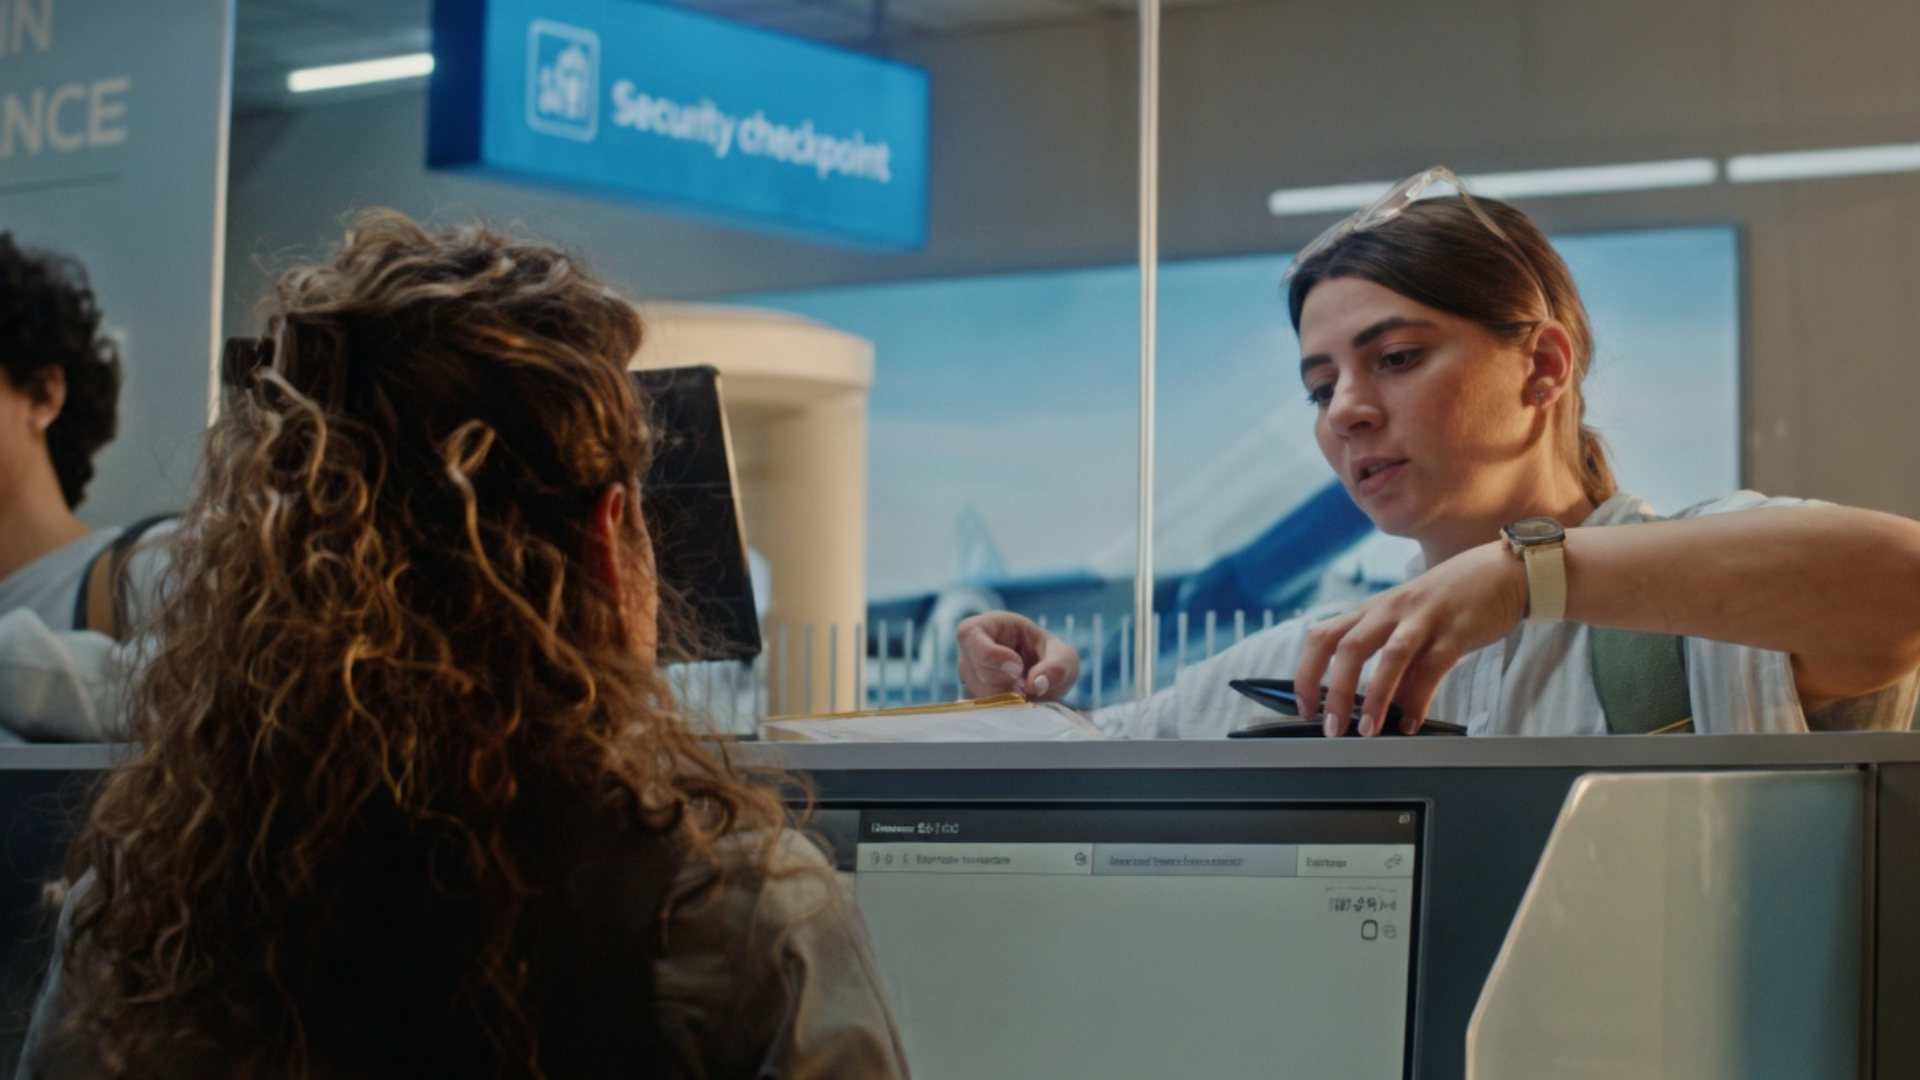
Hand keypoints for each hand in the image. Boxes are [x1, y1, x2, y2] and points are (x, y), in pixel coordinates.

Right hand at [955, 612, 1079, 701]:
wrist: (1046, 683)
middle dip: (1003, 682)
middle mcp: (970, 650)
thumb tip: (1036, 684)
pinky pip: (981, 709)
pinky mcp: (972, 699)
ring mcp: (968, 676)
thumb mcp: (1065, 657)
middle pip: (973, 668)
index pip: (969, 634)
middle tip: (1026, 686)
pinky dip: (1003, 711)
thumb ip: (1057, 667)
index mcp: (988, 626)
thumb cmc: (1050, 658)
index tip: (1018, 667)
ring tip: (1025, 693)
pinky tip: (1018, 705)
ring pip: (976, 692)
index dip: (991, 654)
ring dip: (1005, 699)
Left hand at [1294, 542, 1526, 735]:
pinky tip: (1411, 723)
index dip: (1306, 672)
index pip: (1323, 637)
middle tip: (1331, 727)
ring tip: (1368, 730)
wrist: (1501, 571)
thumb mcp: (1407, 623)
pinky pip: (1432, 668)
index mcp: (1372, 611)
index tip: (1304, 706)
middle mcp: (1390, 611)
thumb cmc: (1447, 601)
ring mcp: (1423, 619)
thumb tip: (1371, 707)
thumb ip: (1389, 660)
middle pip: (1348, 648)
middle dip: (1334, 692)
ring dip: (1374, 697)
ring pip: (1390, 657)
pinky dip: (1418, 700)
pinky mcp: (1456, 631)